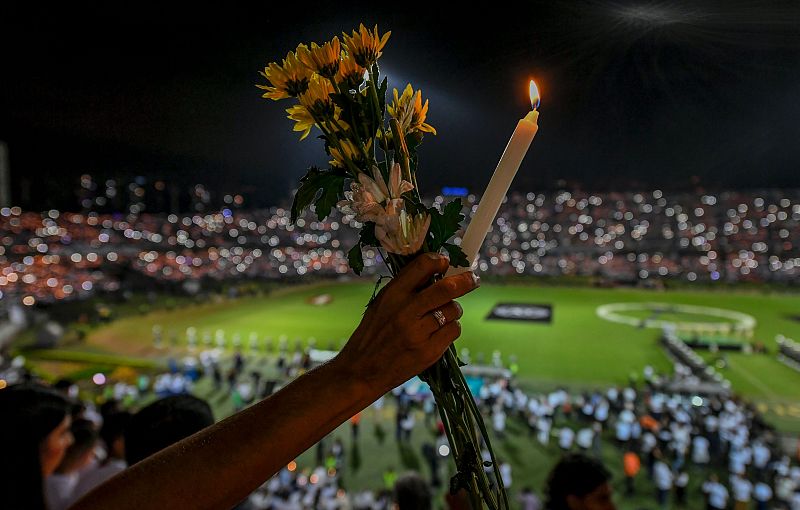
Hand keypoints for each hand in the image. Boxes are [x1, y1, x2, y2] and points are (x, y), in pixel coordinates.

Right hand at [335, 253, 479, 395]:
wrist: (361, 371)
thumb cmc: (373, 334)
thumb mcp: (381, 304)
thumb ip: (405, 288)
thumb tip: (437, 271)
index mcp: (392, 295)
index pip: (422, 265)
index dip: (439, 260)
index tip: (446, 261)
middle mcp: (405, 311)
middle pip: (447, 287)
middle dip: (465, 280)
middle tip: (472, 279)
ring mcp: (418, 333)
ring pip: (453, 309)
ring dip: (454, 309)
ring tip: (443, 315)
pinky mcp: (428, 352)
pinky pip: (454, 331)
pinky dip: (452, 328)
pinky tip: (440, 332)